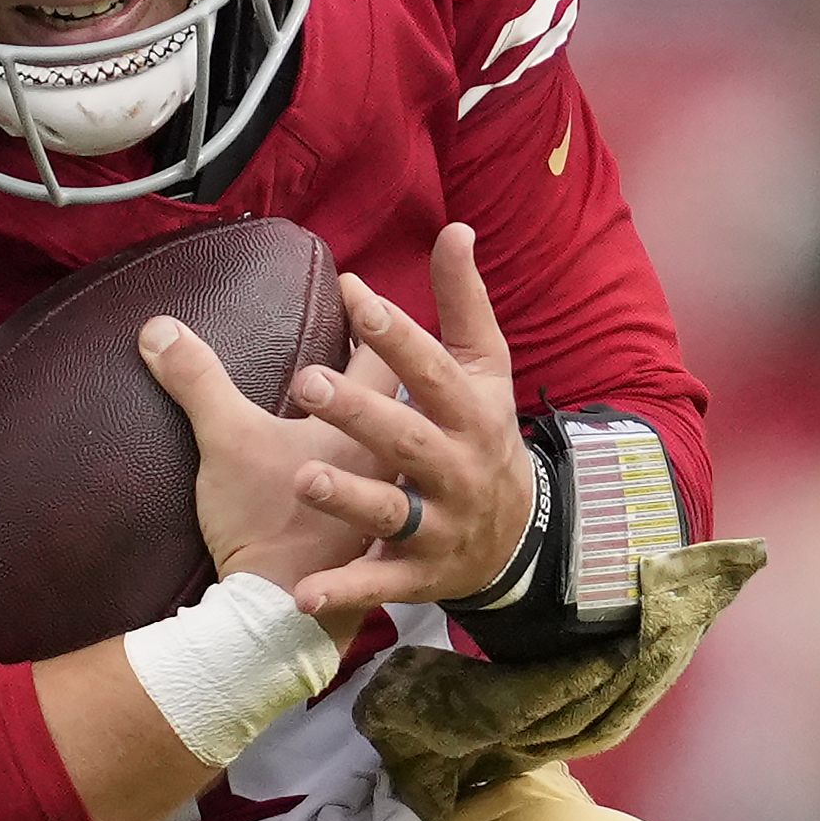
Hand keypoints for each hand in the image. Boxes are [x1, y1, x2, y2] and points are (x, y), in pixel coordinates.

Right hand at [136, 317, 385, 641]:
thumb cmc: (264, 520)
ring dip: (410, 432)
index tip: (359, 287)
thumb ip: (196, 379)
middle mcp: (390, 462)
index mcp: (365, 427)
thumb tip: (158, 327)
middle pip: (409, 402)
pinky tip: (398, 492)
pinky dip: (398, 495)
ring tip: (407, 408)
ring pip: (413, 459)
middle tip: (395, 338)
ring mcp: (391, 508)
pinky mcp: (379, 548)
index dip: (370, 315)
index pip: (379, 355)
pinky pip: (400, 511)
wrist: (281, 615)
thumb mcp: (225, 439)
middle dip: (404, 366)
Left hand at [279, 227, 536, 621]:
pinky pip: (380, 584)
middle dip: (361, 412)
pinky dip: (344, 590)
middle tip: (305, 383)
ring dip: (351, 498)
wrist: (519, 540)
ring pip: (395, 511)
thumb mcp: (485, 369)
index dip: (400, 335)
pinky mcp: (423, 575)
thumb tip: (457, 228)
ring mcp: (441, 524)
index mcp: (470, 412)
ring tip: (304, 478)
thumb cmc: (485, 433)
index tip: (359, 298)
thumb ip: (463, 302)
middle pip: (409, 438)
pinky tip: (301, 593)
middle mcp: (458, 468)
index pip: (435, 369)